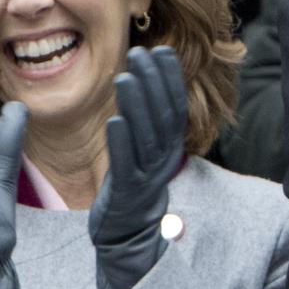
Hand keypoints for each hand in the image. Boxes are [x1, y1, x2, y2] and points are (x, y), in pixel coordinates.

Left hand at [88, 45, 188, 288]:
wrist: (127, 237)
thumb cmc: (131, 188)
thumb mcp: (143, 152)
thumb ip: (147, 121)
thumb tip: (146, 82)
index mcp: (168, 148)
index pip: (174, 107)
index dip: (169, 79)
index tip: (162, 51)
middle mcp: (162, 160)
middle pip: (162, 117)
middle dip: (153, 83)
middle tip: (140, 53)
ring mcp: (146, 178)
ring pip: (145, 137)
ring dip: (136, 106)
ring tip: (125, 78)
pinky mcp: (128, 194)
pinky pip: (126, 165)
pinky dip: (121, 142)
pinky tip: (114, 121)